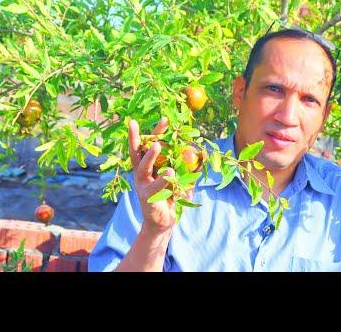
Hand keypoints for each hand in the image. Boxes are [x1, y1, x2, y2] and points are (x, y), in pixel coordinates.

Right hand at [128, 118, 192, 234]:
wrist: (164, 223)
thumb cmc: (172, 198)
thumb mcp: (183, 180)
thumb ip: (189, 168)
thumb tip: (203, 153)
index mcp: (149, 167)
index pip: (148, 146)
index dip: (153, 132)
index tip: (163, 118)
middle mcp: (142, 174)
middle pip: (138, 152)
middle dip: (140, 137)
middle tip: (145, 123)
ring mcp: (142, 185)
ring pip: (143, 167)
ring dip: (150, 156)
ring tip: (158, 144)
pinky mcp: (147, 197)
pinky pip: (156, 186)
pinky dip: (163, 179)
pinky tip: (171, 171)